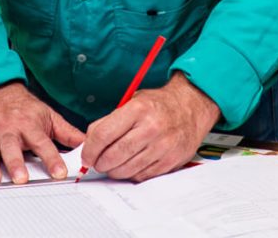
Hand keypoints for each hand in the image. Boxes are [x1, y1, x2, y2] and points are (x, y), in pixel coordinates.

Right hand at [0, 83, 84, 183]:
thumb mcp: (49, 116)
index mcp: (29, 125)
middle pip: (12, 147)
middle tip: (21, 179)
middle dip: (16, 163)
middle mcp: (9, 130)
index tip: (59, 173)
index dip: (52, 158)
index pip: (43, 143)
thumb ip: (67, 133)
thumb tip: (87, 145)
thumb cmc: (25, 108)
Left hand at [81, 73, 219, 181]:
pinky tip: (129, 166)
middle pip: (114, 155)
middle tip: (96, 163)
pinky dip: (131, 174)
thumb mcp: (132, 102)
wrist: (190, 108)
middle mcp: (151, 128)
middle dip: (99, 163)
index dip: (90, 149)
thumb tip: (89, 142)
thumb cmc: (158, 105)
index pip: (104, 134)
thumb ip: (110, 120)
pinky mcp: (170, 161)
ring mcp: (162, 146)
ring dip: (113, 171)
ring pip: (127, 169)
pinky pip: (142, 175)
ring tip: (111, 165)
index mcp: (138, 109)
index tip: (86, 155)